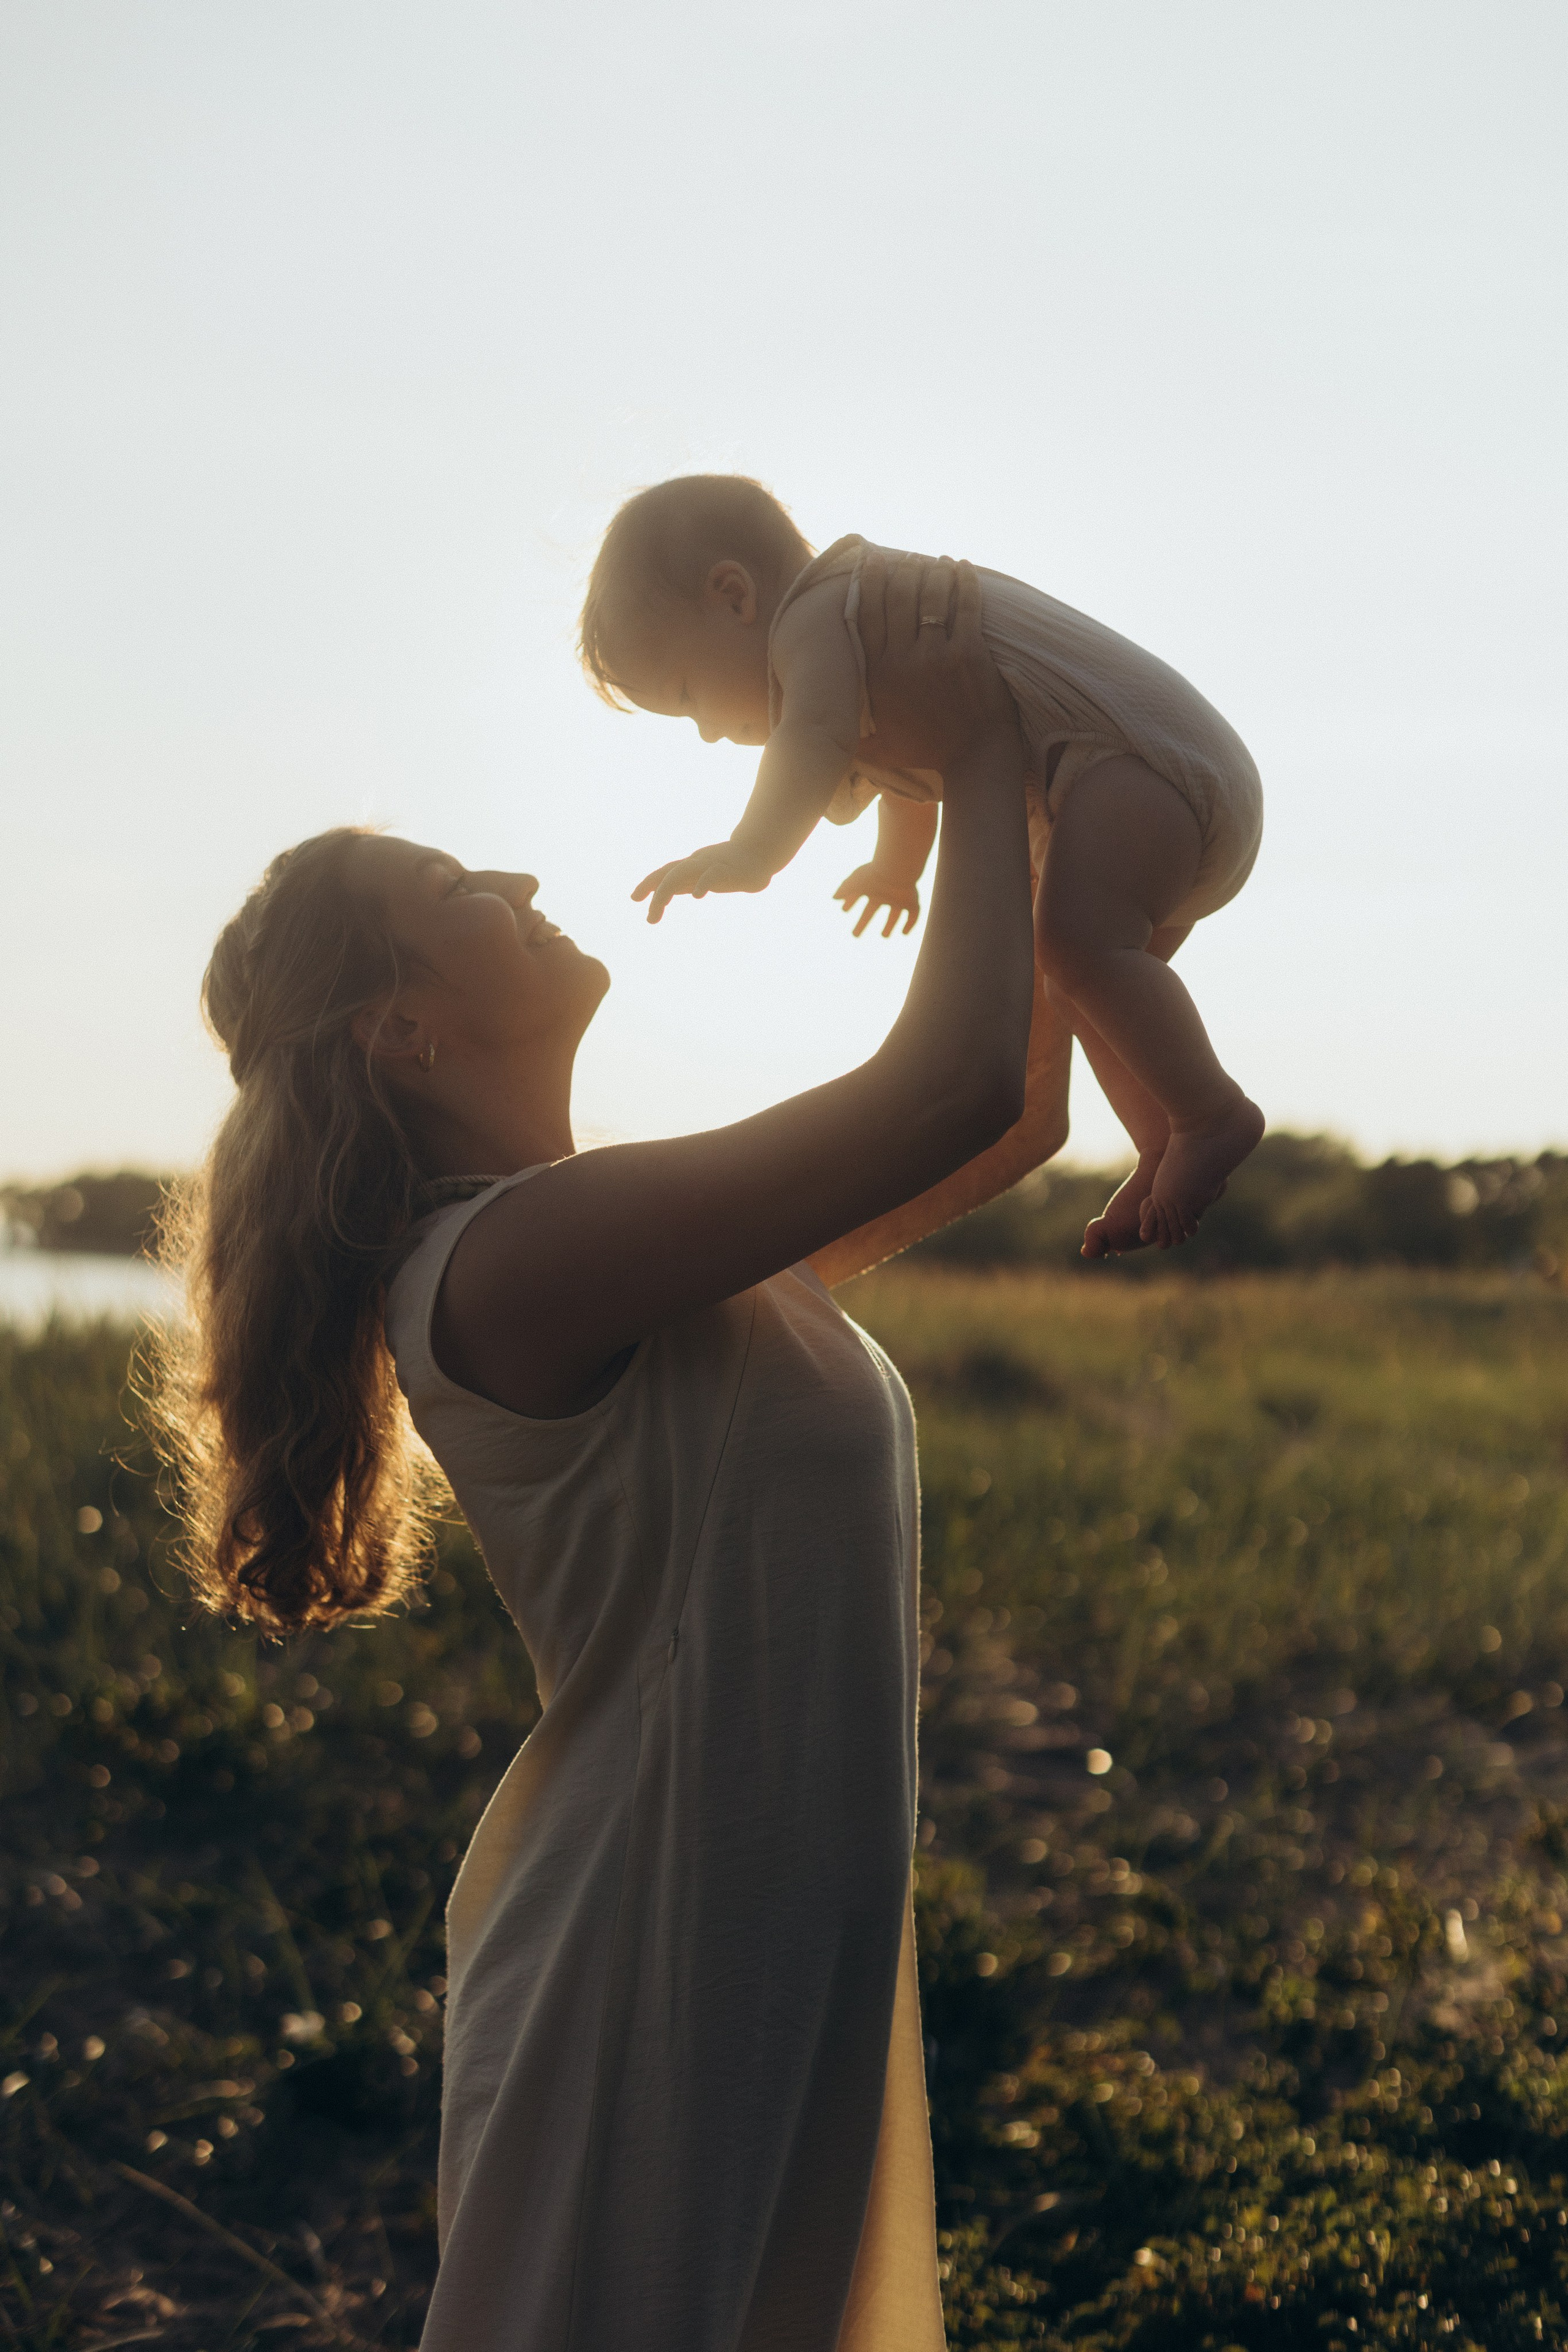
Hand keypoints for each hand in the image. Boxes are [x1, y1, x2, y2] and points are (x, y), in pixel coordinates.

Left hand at [631, 843, 774, 924]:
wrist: (760, 853)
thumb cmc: (730, 867)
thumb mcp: (703, 875)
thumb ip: (685, 882)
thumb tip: (665, 893)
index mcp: (690, 866)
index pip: (664, 872)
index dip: (648, 883)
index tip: (634, 898)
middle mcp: (697, 863)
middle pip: (668, 873)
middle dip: (652, 890)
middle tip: (649, 918)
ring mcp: (711, 864)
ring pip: (682, 871)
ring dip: (666, 889)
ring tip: (657, 907)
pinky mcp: (728, 869)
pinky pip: (712, 874)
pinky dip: (702, 883)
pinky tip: (697, 895)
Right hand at [833, 864, 921, 938]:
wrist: (897, 870)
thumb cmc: (874, 875)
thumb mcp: (855, 881)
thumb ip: (844, 888)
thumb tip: (834, 898)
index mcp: (871, 887)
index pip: (858, 896)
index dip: (851, 903)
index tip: (844, 911)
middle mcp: (884, 893)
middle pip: (872, 910)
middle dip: (863, 922)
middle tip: (854, 935)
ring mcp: (899, 898)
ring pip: (895, 914)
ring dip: (890, 925)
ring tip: (884, 936)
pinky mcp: (912, 901)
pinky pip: (914, 914)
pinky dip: (910, 924)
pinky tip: (904, 933)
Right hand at [854, 552, 1021, 776]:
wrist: (973, 759)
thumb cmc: (924, 753)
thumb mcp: (875, 746)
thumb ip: (847, 732)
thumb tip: (814, 729)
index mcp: (878, 675)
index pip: (867, 615)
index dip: (869, 582)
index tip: (871, 561)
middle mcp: (903, 660)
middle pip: (898, 598)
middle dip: (902, 570)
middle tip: (907, 558)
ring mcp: (937, 654)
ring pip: (931, 596)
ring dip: (932, 571)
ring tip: (935, 561)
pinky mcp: (969, 653)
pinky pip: (965, 605)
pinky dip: (964, 581)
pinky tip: (961, 567)